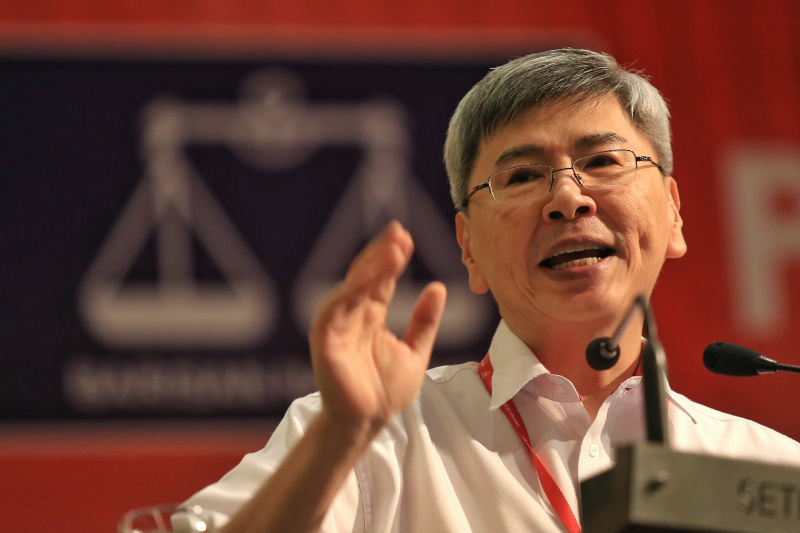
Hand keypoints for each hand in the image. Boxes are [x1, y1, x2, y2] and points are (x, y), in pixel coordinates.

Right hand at [309, 221, 446, 433]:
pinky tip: (363, 279)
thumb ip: (424, 320)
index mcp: (371, 314)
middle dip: (381, 254)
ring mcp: (337, 326)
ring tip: (390, 252)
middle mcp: (352, 315)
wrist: (369, 422)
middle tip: (398, 234)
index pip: (382, 279)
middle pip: (365, 277)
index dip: (393, 258)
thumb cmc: (386, 390)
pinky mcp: (325, 341)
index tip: (406, 236)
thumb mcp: (416, 351)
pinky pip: (333, 312)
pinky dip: (347, 294)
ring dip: (368, 269)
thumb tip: (438, 287)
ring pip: (351, 288)